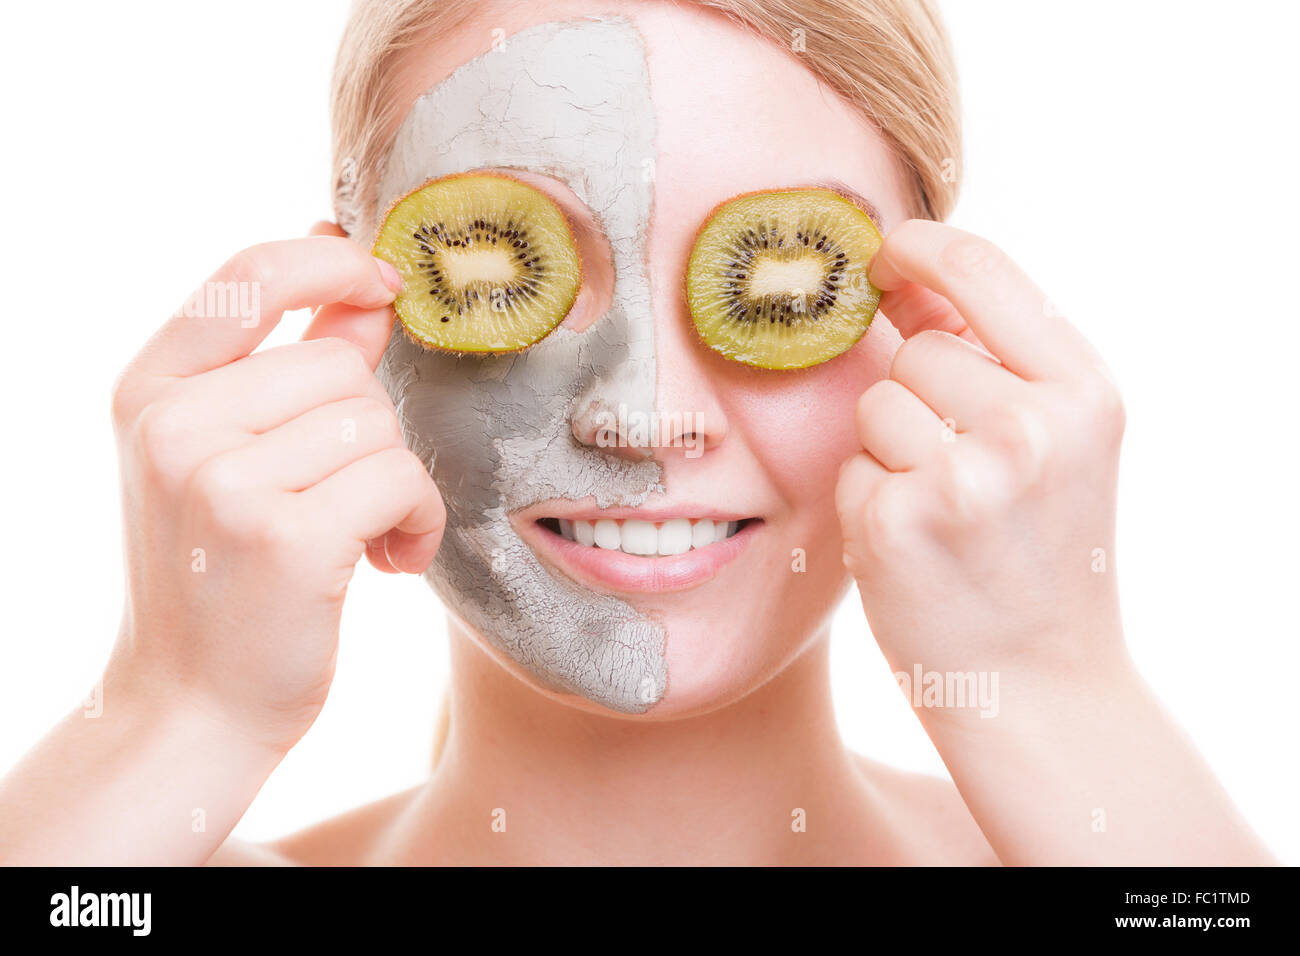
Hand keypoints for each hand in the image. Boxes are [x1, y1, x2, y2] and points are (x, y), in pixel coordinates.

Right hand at [108, 229, 444, 753]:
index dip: (332, 261)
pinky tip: (391, 561)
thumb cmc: (222, 578)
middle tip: (347, 497)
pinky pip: (401, 477)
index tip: (384, 283)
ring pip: (377, 422)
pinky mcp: (287, 536)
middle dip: (369, 431)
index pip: (250, 274)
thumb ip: (296, 365)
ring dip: (398, 483)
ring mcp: (223, 481)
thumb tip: (369, 290)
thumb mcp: (230, 459)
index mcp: (149, 391)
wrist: (193, 708)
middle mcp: (173, 426)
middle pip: (341, 366)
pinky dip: (419, 519)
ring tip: (366, 536)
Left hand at [836, 220, 1127, 699]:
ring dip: (890, 449)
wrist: (1040, 682)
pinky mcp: (895, 523)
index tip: (883, 254)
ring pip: (873, 405)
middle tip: (961, 469)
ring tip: (941, 510)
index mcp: (1082, 390)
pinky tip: (914, 546)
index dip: (918, 247)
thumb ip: (995, 355)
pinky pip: (850, 468)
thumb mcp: (1058, 441)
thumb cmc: (1041, 551)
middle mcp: (1029, 427)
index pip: (980, 267)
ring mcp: (960, 477)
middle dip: (918, 397)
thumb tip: (905, 278)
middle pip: (914, 351)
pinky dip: (868, 502)